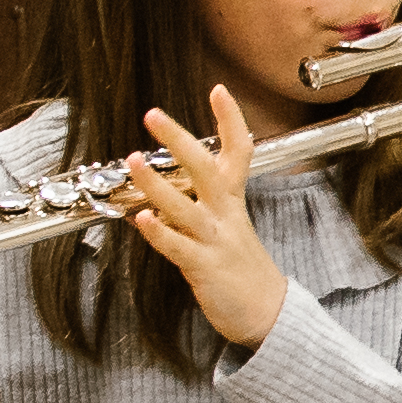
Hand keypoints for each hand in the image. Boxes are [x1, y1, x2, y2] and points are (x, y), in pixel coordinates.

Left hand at [122, 94, 293, 352]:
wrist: (267, 313)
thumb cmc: (241, 267)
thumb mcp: (229, 223)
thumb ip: (202, 200)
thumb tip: (167, 179)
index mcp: (232, 201)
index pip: (238, 152)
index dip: (230, 120)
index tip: (219, 89)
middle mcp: (226, 215)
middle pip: (207, 169)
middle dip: (180, 140)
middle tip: (153, 114)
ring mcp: (216, 241)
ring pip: (186, 208)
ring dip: (158, 184)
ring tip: (133, 161)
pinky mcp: (205, 268)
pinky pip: (179, 248)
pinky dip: (159, 233)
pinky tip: (140, 219)